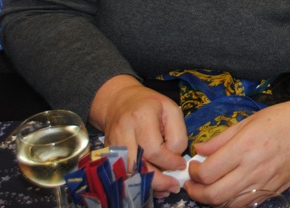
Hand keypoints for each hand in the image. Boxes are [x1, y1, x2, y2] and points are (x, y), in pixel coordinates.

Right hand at [88, 75, 187, 193]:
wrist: (119, 101)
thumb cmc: (150, 104)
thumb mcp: (171, 109)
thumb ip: (177, 132)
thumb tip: (176, 156)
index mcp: (141, 118)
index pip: (154, 149)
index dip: (170, 160)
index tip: (181, 164)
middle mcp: (124, 133)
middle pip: (139, 166)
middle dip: (159, 180)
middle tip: (174, 186)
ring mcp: (113, 146)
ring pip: (130, 174)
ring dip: (148, 185)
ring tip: (164, 188)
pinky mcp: (108, 155)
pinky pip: (123, 174)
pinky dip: (137, 183)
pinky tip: (151, 185)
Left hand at [183, 90, 289, 206]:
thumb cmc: (287, 117)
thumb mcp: (251, 119)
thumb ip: (223, 137)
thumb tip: (201, 150)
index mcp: (246, 146)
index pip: (208, 172)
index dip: (193, 172)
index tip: (194, 164)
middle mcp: (254, 169)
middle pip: (213, 195)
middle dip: (195, 192)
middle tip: (192, 183)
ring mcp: (265, 184)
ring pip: (228, 205)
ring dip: (211, 200)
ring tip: (207, 188)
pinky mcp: (274, 191)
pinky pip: (246, 205)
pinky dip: (231, 202)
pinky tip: (228, 191)